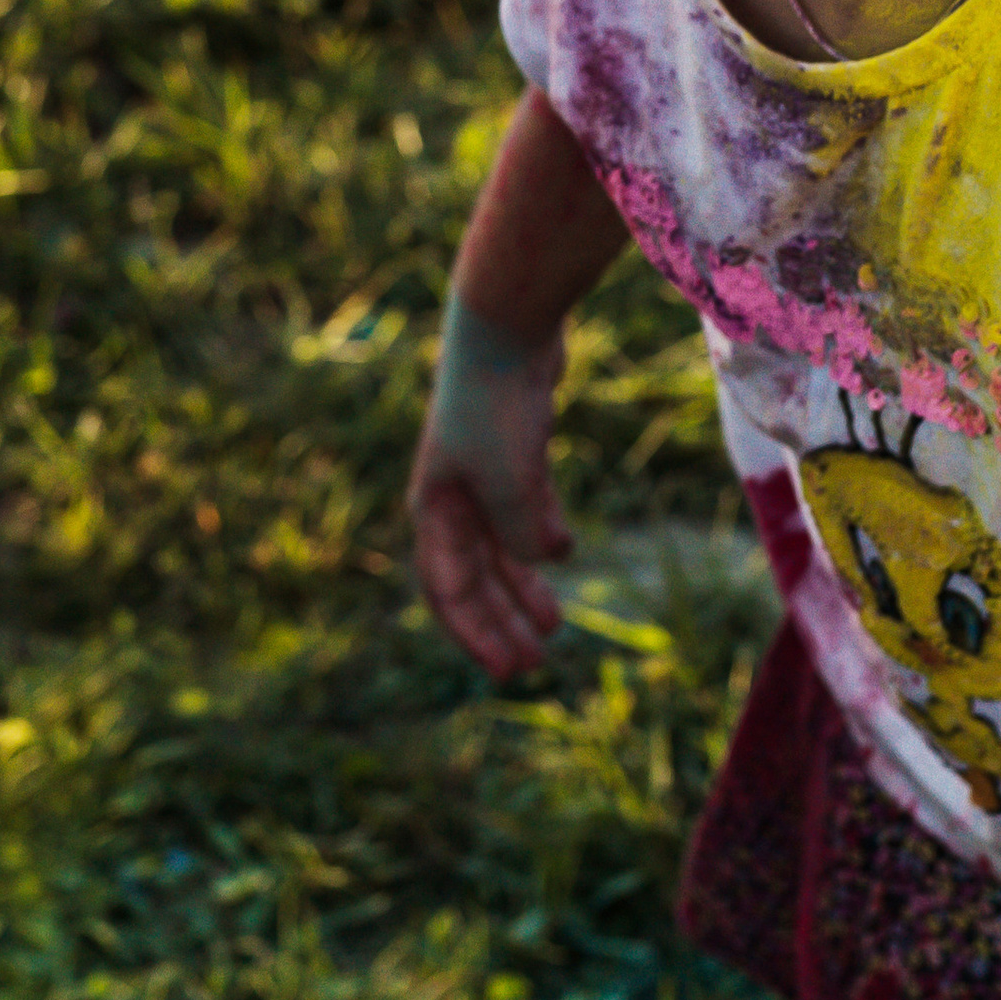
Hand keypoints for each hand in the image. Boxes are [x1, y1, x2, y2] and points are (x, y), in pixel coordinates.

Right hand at [408, 293, 571, 680]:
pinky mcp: (512, 448)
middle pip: (475, 576)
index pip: (449, 590)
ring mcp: (481, 471)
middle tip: (532, 664)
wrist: (506, 327)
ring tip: (554, 624)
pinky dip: (541, 535)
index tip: (509, 672)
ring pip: (501, 546)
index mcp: (434, 510)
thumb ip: (522, 535)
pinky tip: (566, 553)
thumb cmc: (496, 407)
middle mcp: (451, 497)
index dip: (477, 634)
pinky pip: (523, 509)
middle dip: (501, 621)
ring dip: (524, 586)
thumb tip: (541, 559)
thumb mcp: (511, 484)